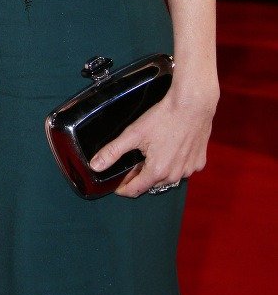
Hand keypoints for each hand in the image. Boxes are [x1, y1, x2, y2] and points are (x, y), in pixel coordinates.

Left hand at [88, 81, 217, 197]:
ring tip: (149, 156)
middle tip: (131, 164)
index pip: (136, 190)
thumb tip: (95, 165)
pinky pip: (183, 168)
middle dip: (139, 177)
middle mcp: (175, 176)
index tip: (116, 186)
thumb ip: (113, 151)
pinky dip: (175, 164)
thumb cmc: (164, 117)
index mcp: (157, 172)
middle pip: (152, 183)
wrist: (193, 104)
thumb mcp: (134, 133)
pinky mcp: (199, 162)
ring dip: (158, 171)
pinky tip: (170, 151)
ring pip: (168, 177)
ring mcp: (190, 170)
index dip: (123, 188)